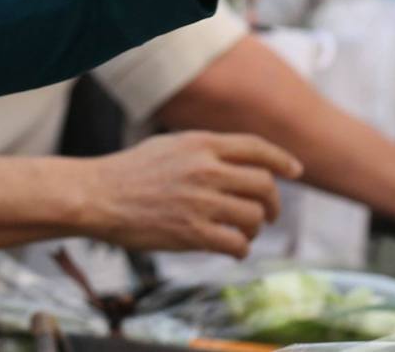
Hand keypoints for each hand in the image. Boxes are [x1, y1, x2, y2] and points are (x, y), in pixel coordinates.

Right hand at [76, 131, 301, 257]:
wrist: (99, 195)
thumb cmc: (132, 170)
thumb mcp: (173, 144)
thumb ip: (207, 148)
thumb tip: (239, 158)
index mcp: (203, 144)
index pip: (258, 148)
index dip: (282, 160)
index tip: (295, 171)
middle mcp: (207, 170)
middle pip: (263, 184)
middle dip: (274, 203)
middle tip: (269, 214)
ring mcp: (201, 202)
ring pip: (253, 216)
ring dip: (256, 228)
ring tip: (246, 232)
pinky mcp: (192, 233)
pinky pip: (236, 243)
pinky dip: (241, 249)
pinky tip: (235, 250)